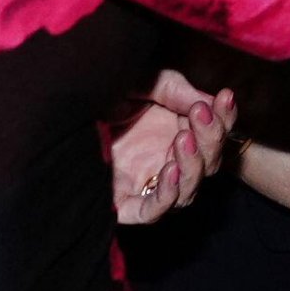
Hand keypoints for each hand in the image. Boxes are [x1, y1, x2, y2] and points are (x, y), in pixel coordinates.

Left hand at [112, 75, 236, 224]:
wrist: (64, 101)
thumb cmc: (106, 91)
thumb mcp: (148, 81)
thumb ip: (180, 92)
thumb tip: (212, 104)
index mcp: (175, 132)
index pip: (212, 137)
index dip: (224, 120)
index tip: (225, 97)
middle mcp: (165, 161)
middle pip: (206, 166)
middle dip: (210, 140)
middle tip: (201, 113)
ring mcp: (145, 182)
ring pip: (186, 192)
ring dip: (193, 165)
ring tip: (183, 137)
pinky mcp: (123, 202)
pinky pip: (152, 210)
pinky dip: (167, 194)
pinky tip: (170, 169)